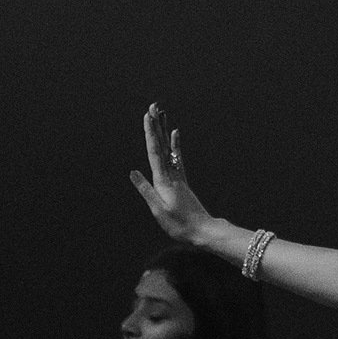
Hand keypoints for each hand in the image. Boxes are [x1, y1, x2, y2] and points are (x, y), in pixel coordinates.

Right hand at [130, 104, 218, 245]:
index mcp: (163, 181)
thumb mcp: (158, 210)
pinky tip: (175, 134)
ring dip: (164, 131)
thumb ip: (146, 190)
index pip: (154, 151)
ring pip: (169, 149)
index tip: (147, 117)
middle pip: (162, 145)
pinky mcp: (182, 182)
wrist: (203, 232)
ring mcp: (178, 177)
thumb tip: (134, 172)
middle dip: (157, 125)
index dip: (150, 133)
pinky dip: (175, 145)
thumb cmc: (180, 225)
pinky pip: (177, 158)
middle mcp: (171, 175)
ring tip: (161, 114)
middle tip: (153, 106)